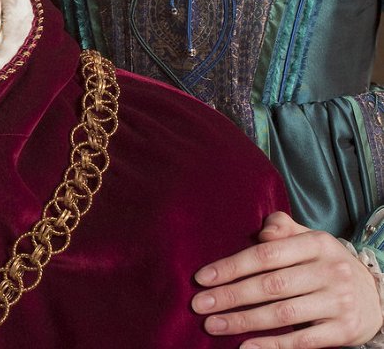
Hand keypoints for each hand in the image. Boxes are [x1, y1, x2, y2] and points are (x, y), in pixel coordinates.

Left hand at [191, 211, 382, 347]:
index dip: (232, 267)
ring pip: (283, 314)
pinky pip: (302, 341)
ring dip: (243, 321)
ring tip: (212, 325)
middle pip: (271, 285)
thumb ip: (281, 229)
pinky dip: (272, 345)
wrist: (375, 295)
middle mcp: (331, 271)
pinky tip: (245, 346)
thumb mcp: (308, 239)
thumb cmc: (324, 264)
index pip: (266, 254)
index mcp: (317, 244)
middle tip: (199, 304)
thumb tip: (261, 232)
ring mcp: (339, 301)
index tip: (201, 278)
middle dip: (230, 296)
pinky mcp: (344, 330)